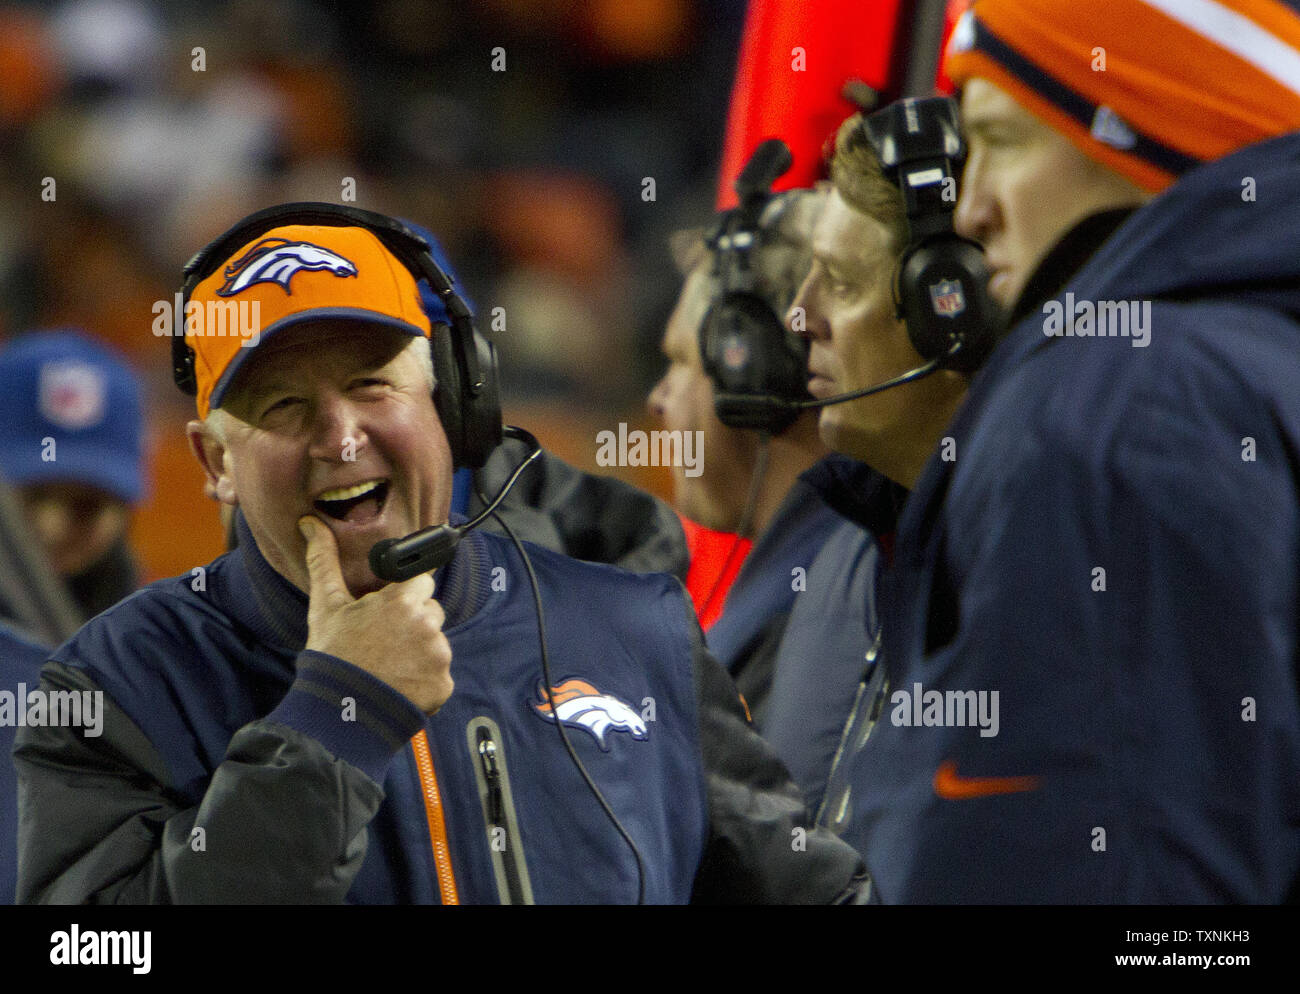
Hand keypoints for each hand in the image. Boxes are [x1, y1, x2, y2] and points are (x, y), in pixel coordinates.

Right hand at [298, 515, 452, 714]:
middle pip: (431, 613)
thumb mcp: (326, 606)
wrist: (338, 713)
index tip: (391, 609)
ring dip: (419, 652)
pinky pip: (439, 675)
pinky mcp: (444, 684)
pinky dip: (424, 681)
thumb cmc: (332, 656)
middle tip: (384, 642)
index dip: (405, 595)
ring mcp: (439, 656)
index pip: (421, 582)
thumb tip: (310, 524)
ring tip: (388, 667)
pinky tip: (399, 685)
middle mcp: (428, 624)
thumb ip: (324, 561)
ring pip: (436, 644)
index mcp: (403, 601)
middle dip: (413, 624)